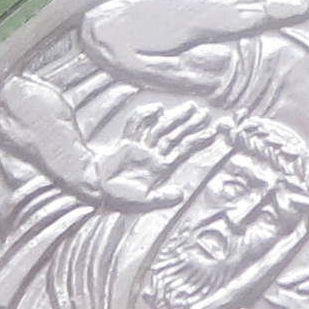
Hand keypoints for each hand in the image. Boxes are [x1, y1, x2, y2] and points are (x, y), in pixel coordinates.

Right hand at [84, 95, 213, 205]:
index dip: (197, 141)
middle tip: (205, 113)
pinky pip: (136, 126)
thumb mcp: (145, 201)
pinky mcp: (126, 143)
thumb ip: (163, 198)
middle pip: (175, 136)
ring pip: (160, 129)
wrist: (97, 189)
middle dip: (190, 125)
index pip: (182, 150)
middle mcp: (153, 156)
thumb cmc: (119, 197)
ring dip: (175, 118)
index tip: (212, 132)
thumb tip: (181, 194)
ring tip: (190, 107)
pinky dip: (145, 116)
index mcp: (160, 169)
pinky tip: (157, 109)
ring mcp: (140, 148)